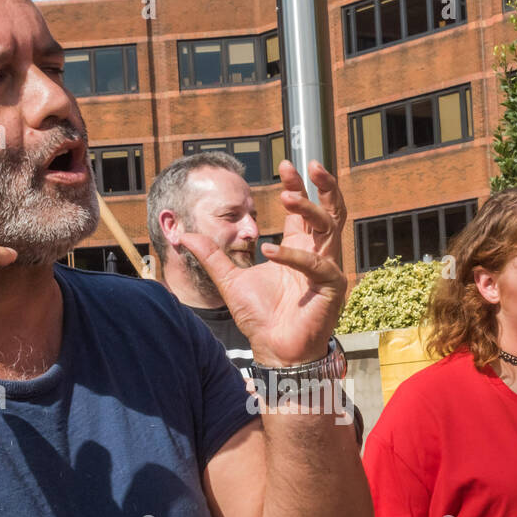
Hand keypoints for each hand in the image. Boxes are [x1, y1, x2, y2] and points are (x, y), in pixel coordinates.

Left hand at [181, 160, 346, 367]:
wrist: (273, 350)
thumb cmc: (259, 318)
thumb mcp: (230, 281)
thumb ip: (212, 256)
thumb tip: (184, 235)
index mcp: (298, 248)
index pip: (303, 209)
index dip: (298, 186)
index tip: (285, 165)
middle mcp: (317, 254)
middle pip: (329, 210)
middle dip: (321, 186)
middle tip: (305, 165)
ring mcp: (328, 270)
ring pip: (331, 227)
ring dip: (310, 209)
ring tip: (286, 198)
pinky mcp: (332, 287)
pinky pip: (317, 264)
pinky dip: (293, 255)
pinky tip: (269, 251)